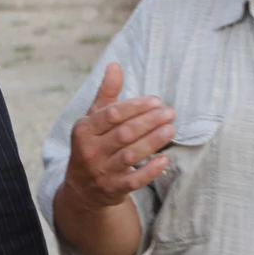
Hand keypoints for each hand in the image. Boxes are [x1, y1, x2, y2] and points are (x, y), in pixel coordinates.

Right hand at [62, 63, 174, 210]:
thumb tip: (115, 65)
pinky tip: (165, 160)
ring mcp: (100, 172)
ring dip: (152, 142)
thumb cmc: (92, 144)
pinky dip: (150, 171)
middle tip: (170, 113)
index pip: (112, 115)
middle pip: (123, 134)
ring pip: (130, 156)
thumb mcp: (93, 119)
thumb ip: (107, 94)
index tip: (156, 101)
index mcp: (84, 129)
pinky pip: (133, 181)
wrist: (82, 188)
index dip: (135, 107)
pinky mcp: (112, 190)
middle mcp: (89, 151)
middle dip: (149, 122)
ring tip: (171, 130)